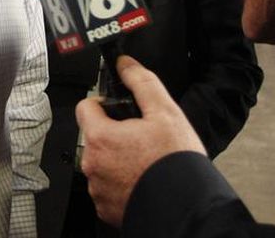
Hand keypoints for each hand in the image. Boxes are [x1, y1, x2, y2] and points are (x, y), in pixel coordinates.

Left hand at [75, 56, 205, 226]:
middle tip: (140, 137)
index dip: (102, 103)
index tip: (117, 108)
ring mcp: (98, 189)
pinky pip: (107, 188)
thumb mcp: (165, 112)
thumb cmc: (176, 164)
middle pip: (94, 136)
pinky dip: (120, 184)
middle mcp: (92, 164)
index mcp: (100, 137)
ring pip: (101, 163)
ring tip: (145, 161)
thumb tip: (126, 64)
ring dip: (116, 160)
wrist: (189, 211)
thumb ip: (141, 82)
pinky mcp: (106, 209)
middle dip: (113, 133)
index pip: (85, 107)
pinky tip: (142, 181)